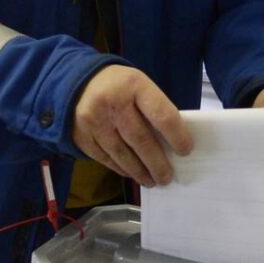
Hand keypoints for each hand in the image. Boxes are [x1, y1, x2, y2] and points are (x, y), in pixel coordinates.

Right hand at [73, 65, 192, 186]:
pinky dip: (121, 169)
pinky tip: (132, 173)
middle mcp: (112, 103)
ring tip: (152, 181)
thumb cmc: (119, 87)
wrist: (78, 82)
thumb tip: (170, 145)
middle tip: (167, 177)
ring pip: (122, 154)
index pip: (162, 115)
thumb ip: (153, 109)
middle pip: (141, 140)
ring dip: (140, 172)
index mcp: (134, 85)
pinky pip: (106, 158)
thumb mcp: (139, 86)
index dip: (177, 136)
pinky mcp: (81, 136)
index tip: (185, 151)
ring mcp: (94, 120)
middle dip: (157, 163)